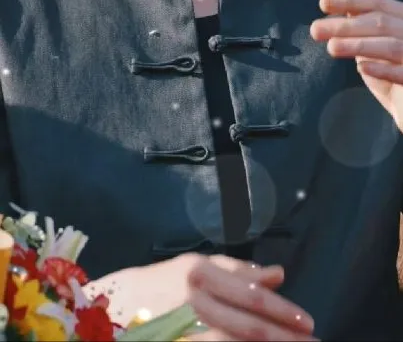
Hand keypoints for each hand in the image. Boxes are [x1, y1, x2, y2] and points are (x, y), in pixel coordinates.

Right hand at [86, 254, 316, 340]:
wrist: (104, 314)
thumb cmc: (154, 286)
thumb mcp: (192, 267)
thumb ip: (235, 270)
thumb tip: (278, 273)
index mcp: (198, 274)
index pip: (252, 295)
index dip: (284, 311)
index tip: (309, 323)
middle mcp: (193, 302)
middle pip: (250, 326)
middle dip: (285, 338)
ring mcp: (186, 331)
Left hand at [310, 0, 402, 130]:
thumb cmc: (393, 69)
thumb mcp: (373, 39)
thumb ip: (361, 14)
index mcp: (401, 17)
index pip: (376, 1)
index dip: (349, 0)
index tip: (323, 4)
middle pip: (380, 22)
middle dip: (346, 25)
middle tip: (316, 30)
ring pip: (390, 45)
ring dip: (358, 45)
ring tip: (331, 47)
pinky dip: (382, 68)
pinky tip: (361, 67)